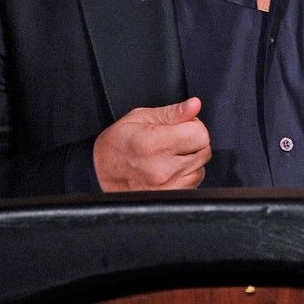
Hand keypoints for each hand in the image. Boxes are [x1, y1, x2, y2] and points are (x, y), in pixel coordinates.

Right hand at [93, 97, 210, 190]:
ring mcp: (166, 188)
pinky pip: (193, 184)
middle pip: (203, 151)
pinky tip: (170, 168)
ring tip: (169, 155)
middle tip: (174, 140)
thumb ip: (173, 112)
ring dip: (191, 160)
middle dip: (193, 142)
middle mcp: (161, 169)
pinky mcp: (169, 198)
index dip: (193, 126)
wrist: (100, 172)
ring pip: (201, 168)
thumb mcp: (141, 117)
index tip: (183, 126)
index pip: (200, 134)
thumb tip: (195, 105)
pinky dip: (186, 175)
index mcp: (153, 144)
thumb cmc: (117, 143)